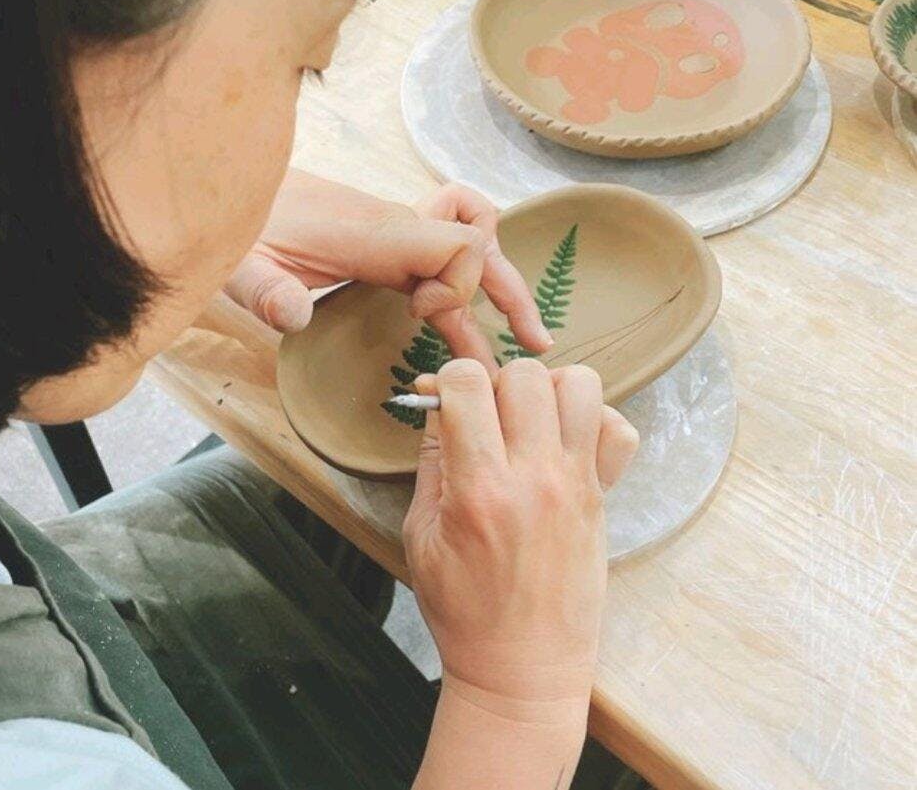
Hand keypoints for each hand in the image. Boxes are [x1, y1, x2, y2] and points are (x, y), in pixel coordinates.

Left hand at [223, 171, 552, 367]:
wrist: (226, 179)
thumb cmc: (238, 227)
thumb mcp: (238, 266)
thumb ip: (265, 290)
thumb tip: (294, 317)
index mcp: (376, 234)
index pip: (461, 245)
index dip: (459, 289)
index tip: (421, 316)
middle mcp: (397, 226)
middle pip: (480, 244)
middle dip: (510, 293)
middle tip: (533, 344)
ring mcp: (395, 228)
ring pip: (469, 246)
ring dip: (495, 284)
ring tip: (516, 335)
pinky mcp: (385, 236)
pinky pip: (445, 247)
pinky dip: (465, 273)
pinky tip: (460, 308)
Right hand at [403, 358, 638, 720]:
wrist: (523, 667)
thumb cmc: (464, 609)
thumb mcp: (421, 535)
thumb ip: (431, 461)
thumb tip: (434, 401)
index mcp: (478, 488)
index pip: (467, 383)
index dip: (447, 379)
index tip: (442, 398)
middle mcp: (534, 477)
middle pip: (526, 374)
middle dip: (496, 381)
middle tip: (485, 415)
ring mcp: (577, 485)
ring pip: (581, 385)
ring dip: (549, 390)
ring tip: (529, 420)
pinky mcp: (602, 498)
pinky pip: (620, 431)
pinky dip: (597, 422)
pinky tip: (566, 444)